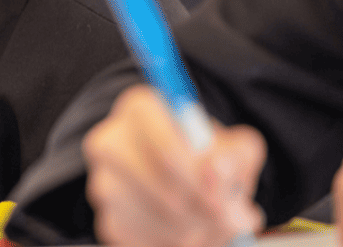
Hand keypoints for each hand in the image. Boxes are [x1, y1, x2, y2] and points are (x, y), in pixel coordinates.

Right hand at [83, 85, 265, 246]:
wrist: (184, 178)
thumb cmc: (206, 156)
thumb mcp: (231, 144)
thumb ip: (237, 154)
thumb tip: (219, 170)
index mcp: (140, 110)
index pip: (163, 144)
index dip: (196, 174)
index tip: (223, 194)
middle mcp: (111, 142)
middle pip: (157, 186)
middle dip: (201, 210)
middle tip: (231, 219)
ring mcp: (105, 184)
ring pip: (156, 220)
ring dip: (197, 232)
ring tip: (219, 225)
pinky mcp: (109, 222)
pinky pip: (145, 242)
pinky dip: (176, 245)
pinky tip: (196, 234)